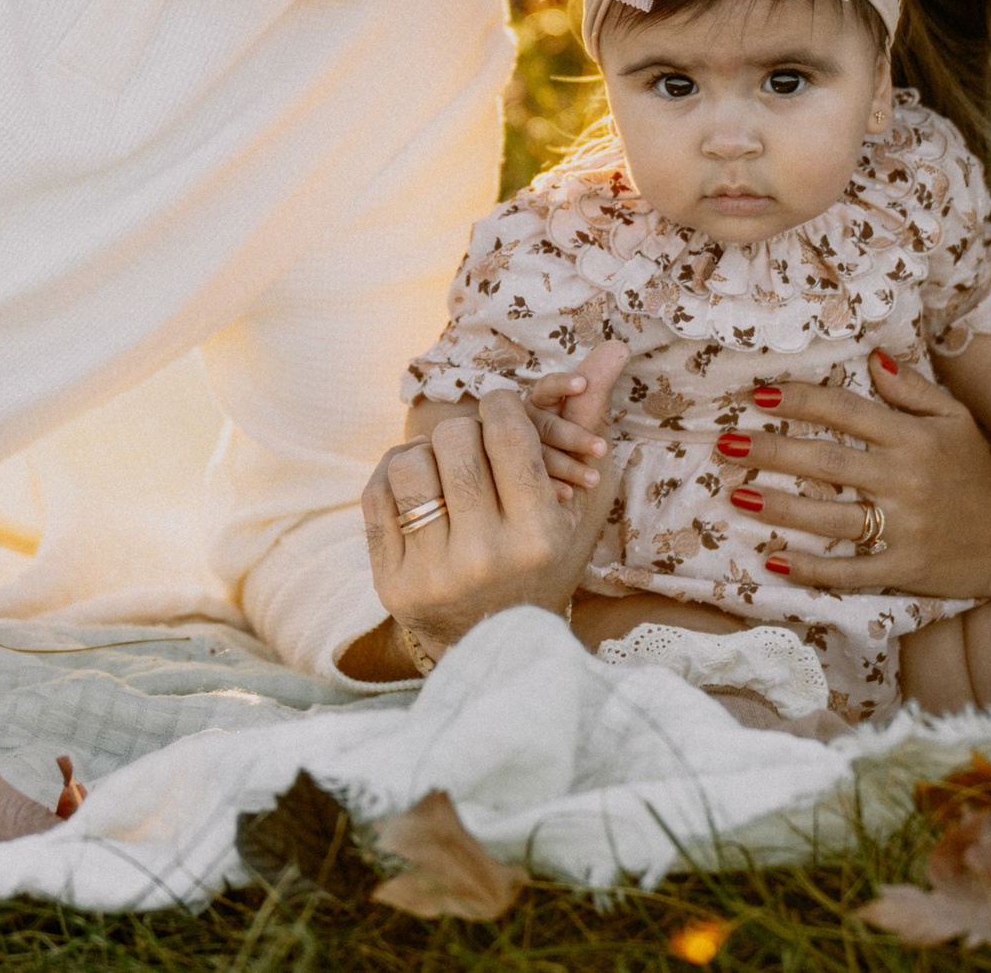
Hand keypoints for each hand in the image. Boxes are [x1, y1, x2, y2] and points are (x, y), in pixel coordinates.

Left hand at [363, 341, 627, 665]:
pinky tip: (419, 486)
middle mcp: (484, 556)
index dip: (502, 407)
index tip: (502, 413)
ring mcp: (432, 572)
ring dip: (426, 451)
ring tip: (446, 464)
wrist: (496, 645)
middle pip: (455, 440)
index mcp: (538, 535)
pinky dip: (395, 476)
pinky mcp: (391, 582)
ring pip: (409, 464)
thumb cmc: (545, 562)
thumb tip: (614, 347)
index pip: (508, 432)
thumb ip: (588, 424)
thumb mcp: (577, 504)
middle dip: (464, 428)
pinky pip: (376, 496)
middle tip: (475, 440)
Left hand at [716, 359, 990, 600]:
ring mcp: (905, 527)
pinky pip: (851, 570)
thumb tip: (872, 356)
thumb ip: (912, 389)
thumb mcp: (956, 420)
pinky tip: (772, 559)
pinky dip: (811, 569)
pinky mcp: (905, 569)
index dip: (800, 400)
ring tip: (734, 494)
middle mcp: (906, 479)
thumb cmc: (978, 473)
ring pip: (831, 516)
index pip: (846, 411)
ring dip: (779, 505)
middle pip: (827, 461)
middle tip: (725, 443)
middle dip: (771, 450)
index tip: (757, 394)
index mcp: (913, 438)